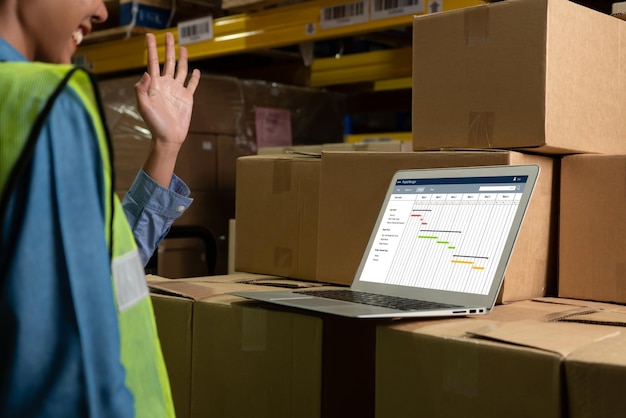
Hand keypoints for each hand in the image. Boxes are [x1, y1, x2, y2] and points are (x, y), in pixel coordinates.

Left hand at [136, 32, 200, 187]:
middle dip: (168, 48)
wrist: (168, 137)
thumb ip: (142, 90)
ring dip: (182, 58)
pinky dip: (195, 77)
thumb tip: (146, 73)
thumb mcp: (144, 107)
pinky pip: (192, 85)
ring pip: (181, 70)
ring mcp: (177, 90)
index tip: (149, 36)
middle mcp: (166, 84)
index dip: (152, 49)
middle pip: (168, 61)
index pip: (153, 62)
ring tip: (182, 47)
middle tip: (168, 34)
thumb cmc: (154, 124)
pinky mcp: (187, 98)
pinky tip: (196, 71)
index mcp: (155, 85)